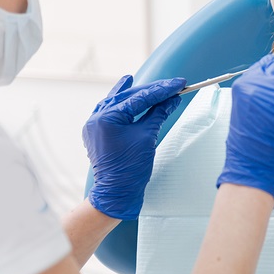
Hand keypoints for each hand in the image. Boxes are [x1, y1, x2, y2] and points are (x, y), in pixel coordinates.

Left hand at [84, 75, 185, 219]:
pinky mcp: (96, 133)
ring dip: (131, 93)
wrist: (115, 193)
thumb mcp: (147, 137)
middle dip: (151, 90)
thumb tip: (172, 99)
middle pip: (128, 97)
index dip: (162, 90)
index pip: (140, 98)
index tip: (180, 84)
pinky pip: (109, 112)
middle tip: (173, 85)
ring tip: (138, 80)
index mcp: (108, 118)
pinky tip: (124, 95)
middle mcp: (97, 118)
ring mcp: (94, 125)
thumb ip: (158, 114)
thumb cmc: (131, 168)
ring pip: (115, 101)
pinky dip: (120, 104)